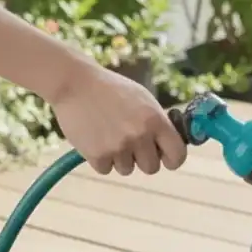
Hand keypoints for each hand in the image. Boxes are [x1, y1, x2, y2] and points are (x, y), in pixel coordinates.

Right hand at [50, 62, 187, 175]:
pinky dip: (100, 158)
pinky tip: (94, 137)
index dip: (172, 160)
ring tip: (108, 134)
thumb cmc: (111, 90)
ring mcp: (118, 147)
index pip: (177, 155)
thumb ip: (159, 123)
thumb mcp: (143, 99)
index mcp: (155, 120)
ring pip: (127, 169)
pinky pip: (106, 169)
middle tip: (130, 143)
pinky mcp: (97, 155)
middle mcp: (139, 136)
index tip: (165, 159)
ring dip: (119, 158)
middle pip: (151, 168)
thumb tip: (171, 145)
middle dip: (142, 159)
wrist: (74, 82)